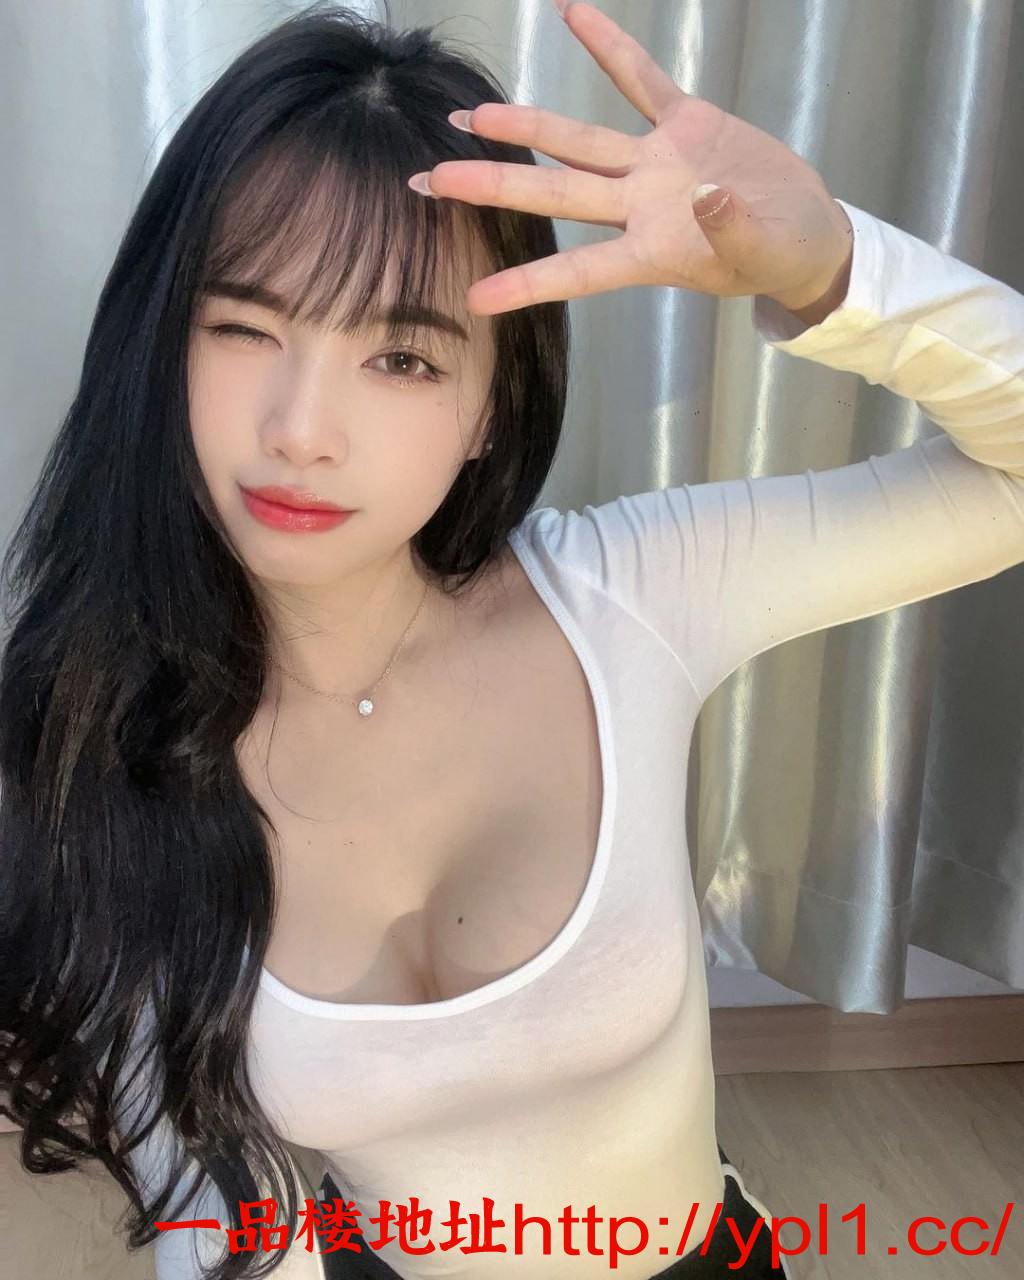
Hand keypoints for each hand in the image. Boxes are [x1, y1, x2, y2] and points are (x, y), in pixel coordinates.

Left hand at [408, 1, 852, 316]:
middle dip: (493, 187)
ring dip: (525, 126)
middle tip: (430, 183)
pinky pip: (639, 80)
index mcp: (652, 250)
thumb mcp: (764, 250)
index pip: (579, 271)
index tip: (475, 300)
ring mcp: (655, 164)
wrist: (804, 231)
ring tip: (469, 116)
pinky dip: (608, 48)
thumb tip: (705, 197)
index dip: (529, 284)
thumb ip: (732, 227)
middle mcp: (638, 206)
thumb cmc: (781, 254)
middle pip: (555, 194)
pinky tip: (571, 12)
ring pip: (578, 142)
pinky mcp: (683, 125)